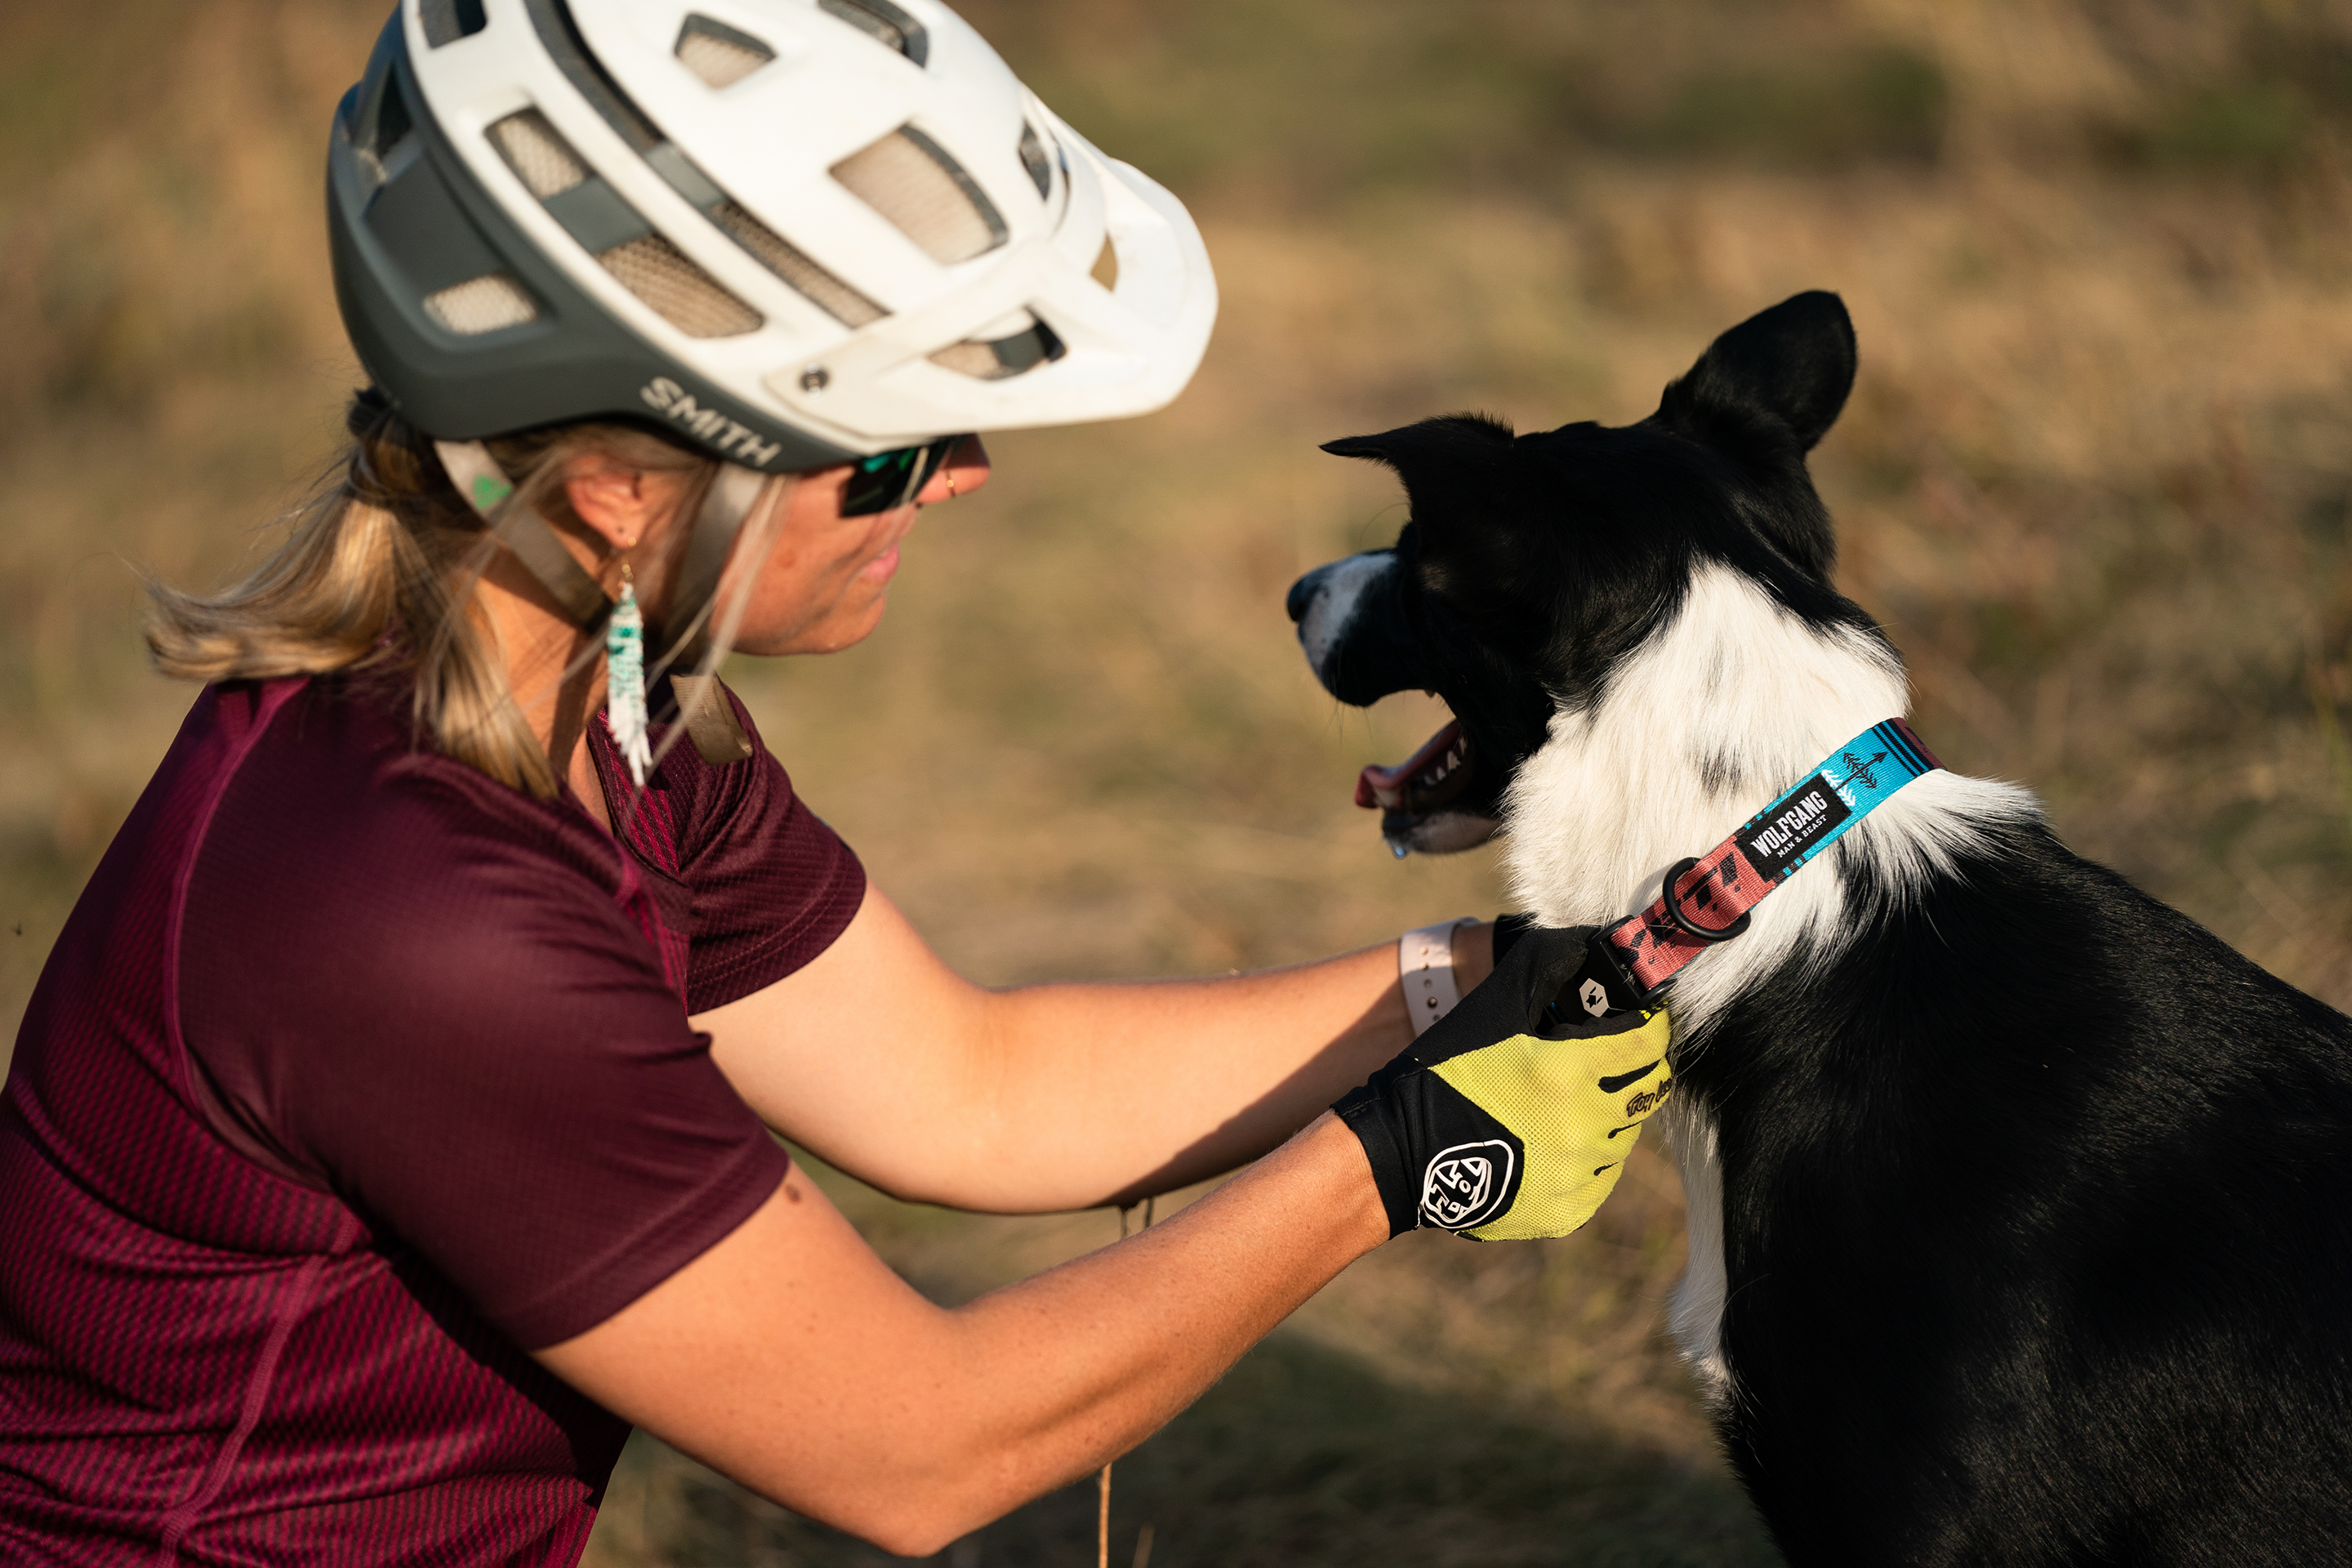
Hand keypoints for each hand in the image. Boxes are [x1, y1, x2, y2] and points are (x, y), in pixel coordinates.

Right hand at [1335, 925, 1671, 1240]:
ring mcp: (1577, 1176)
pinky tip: (1558, 1139)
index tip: (1648, 1018)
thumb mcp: (1489, 1009)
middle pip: (1650, 1090)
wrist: (1400, 1155)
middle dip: (1640, 1067)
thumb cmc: (1444, 1074)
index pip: (1648, 1042)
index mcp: (1567, 1071)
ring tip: (1575, 1099)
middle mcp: (1582, 1128)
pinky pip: (1602, 1177)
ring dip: (1613, 1112)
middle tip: (1617, 1056)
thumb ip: (1541, 967)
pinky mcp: (1567, 1212)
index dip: (1654, 1024)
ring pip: (1627, 1135)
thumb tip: (1584, 944)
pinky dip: (1591, 1156)